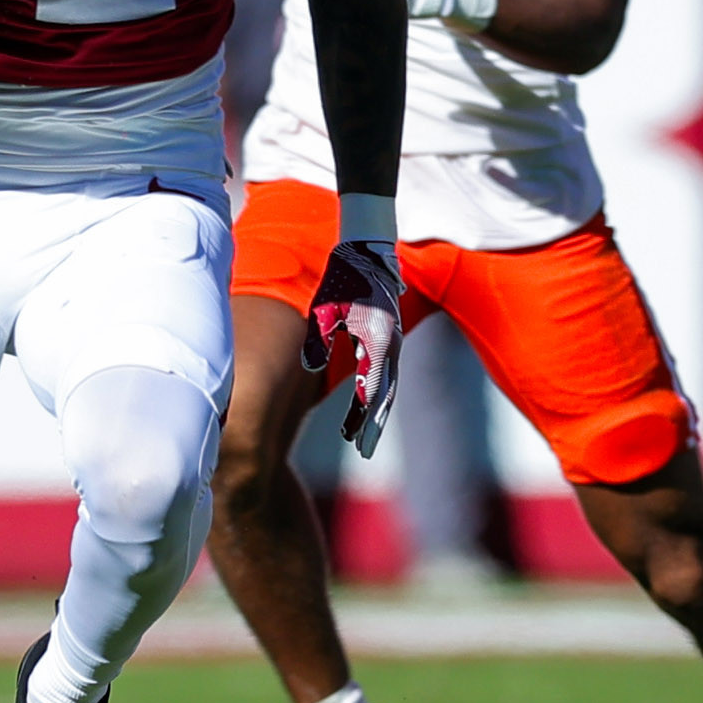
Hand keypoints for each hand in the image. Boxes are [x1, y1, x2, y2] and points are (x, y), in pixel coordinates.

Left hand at [302, 236, 403, 455]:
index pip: (371, 389)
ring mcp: (392, 341)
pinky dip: (376, 391)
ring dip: (375, 410)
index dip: (362, 416)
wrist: (367, 252)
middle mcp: (390, 345)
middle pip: (384, 394)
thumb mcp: (325, 308)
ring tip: (361, 436)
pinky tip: (364, 405)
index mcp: (377, 341)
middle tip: (364, 450)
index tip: (353, 440)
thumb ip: (319, 339)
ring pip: (387, 385)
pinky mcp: (388, 337)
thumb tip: (309, 366)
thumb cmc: (342, 278)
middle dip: (374, 423)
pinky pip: (384, 371)